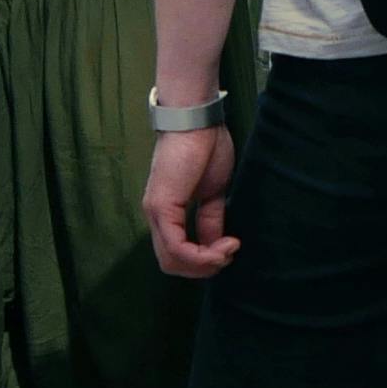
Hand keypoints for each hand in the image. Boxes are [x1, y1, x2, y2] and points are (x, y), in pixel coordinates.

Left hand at [145, 123, 238, 275]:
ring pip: (172, 261)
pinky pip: (176, 247)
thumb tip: (216, 243)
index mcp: (167, 212)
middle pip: (172, 264)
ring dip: (204, 264)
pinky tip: (223, 245)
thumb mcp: (213, 191)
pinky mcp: (161, 206)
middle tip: (229, 253)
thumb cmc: (205, 145)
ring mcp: (155, 212)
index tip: (231, 247)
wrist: (197, 119)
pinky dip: (201, 255)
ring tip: (228, 249)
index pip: (177, 254)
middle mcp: (156, 216)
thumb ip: (211, 219)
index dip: (205, 260)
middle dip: (204, 268)